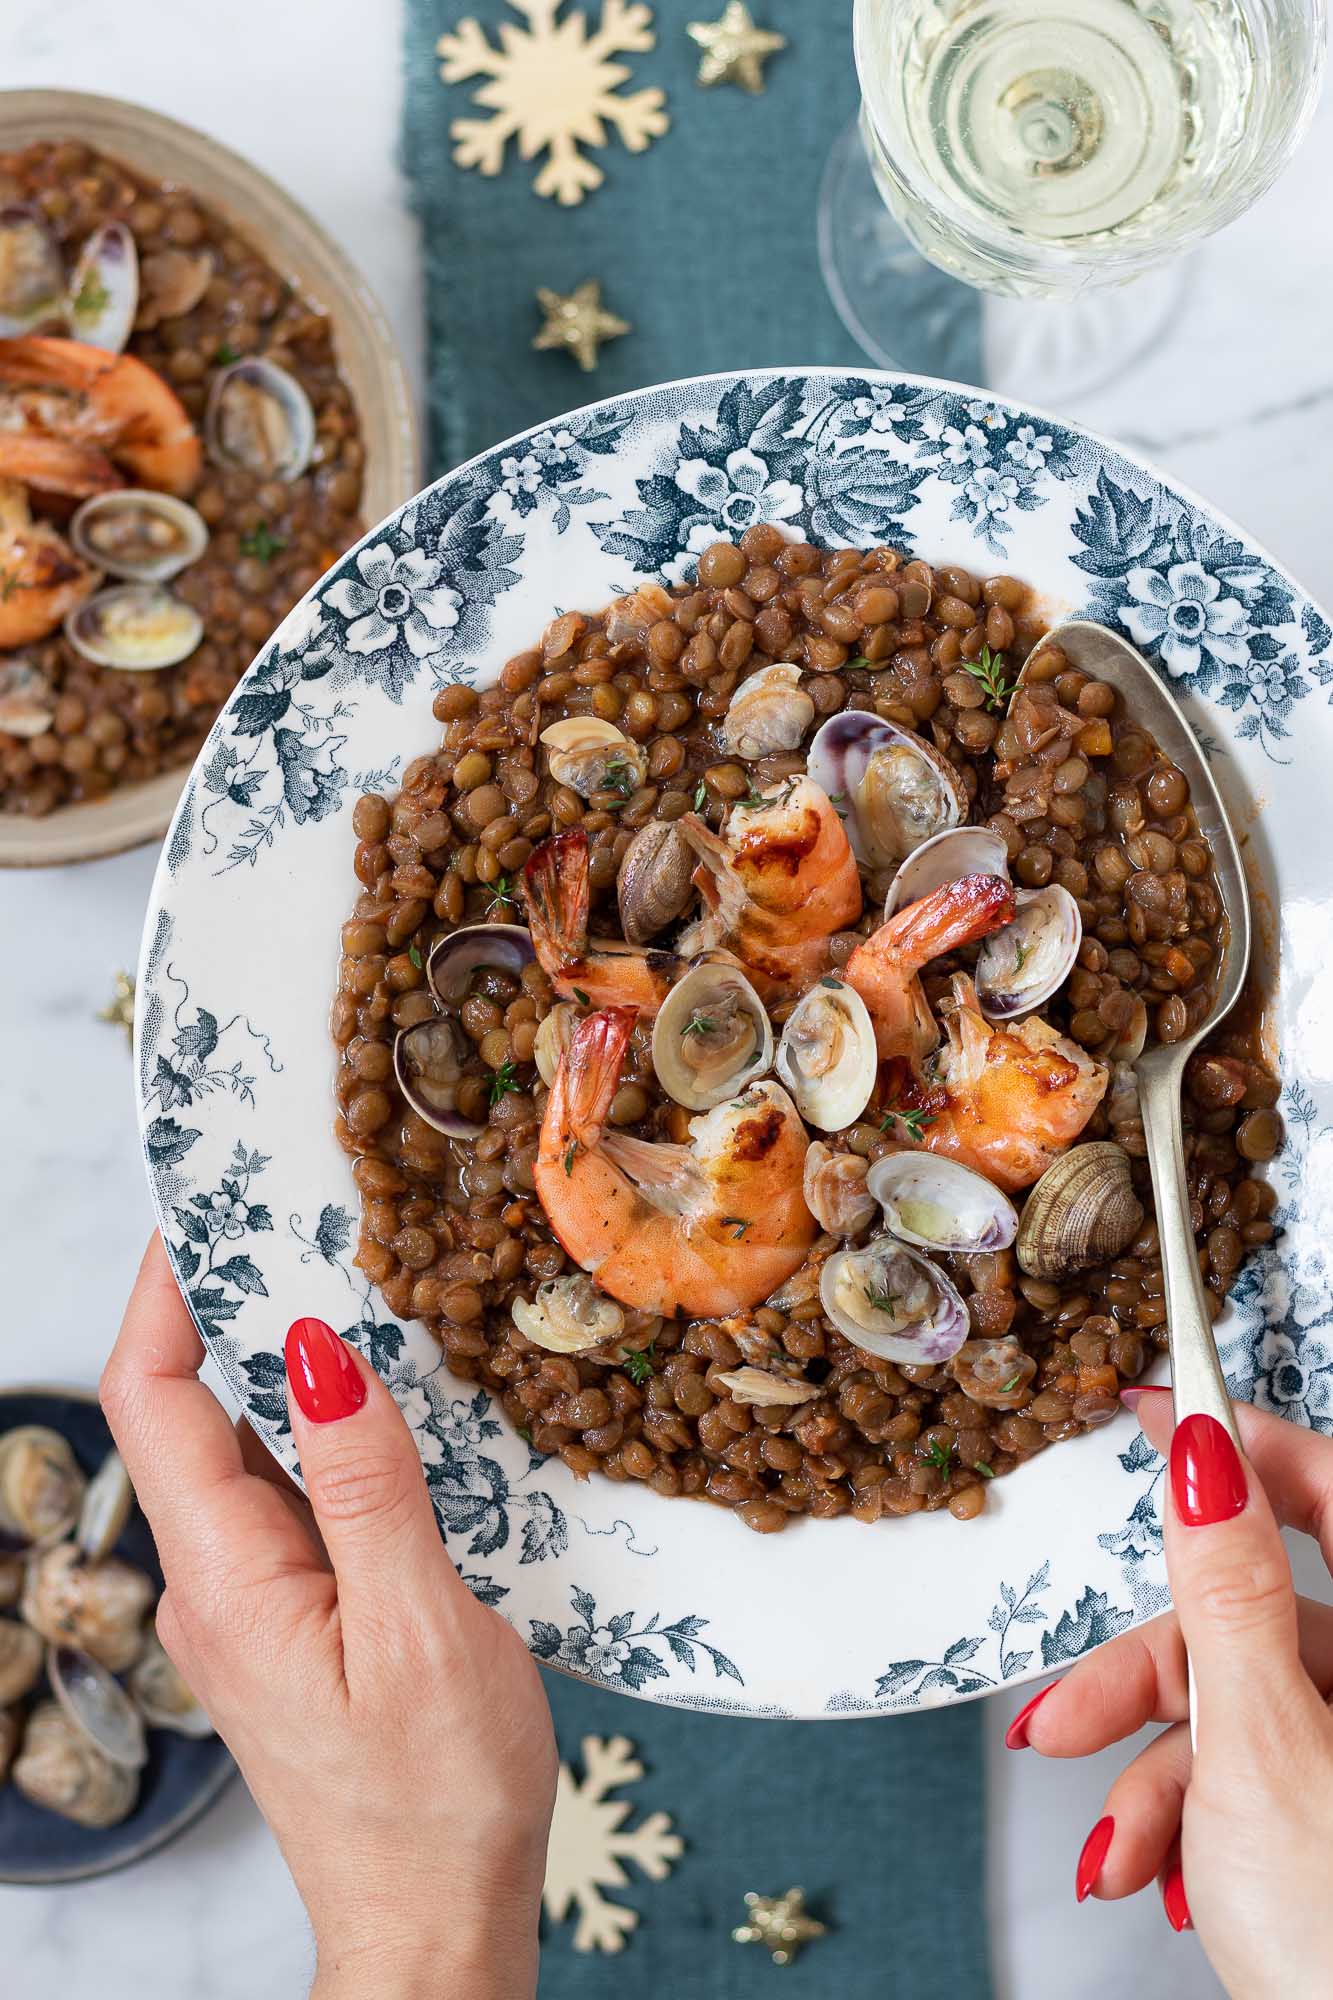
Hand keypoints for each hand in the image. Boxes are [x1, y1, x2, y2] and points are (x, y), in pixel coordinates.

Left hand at [101, 1236, 556, 1999]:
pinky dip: (327, 1426)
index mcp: (229, 1577)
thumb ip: (366, 1486)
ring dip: (286, 1361)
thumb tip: (320, 1352)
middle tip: (305, 1212)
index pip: (155, 1399)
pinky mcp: (299, 1613)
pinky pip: (293, 1493)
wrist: (435, 1923)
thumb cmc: (434, 1799)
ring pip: (246, 1447)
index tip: (208, 1204)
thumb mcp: (417, 1632)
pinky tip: (390, 1401)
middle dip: (232, 1302)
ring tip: (356, 1278)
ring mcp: (256, 1598)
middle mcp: (220, 1579)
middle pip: (191, 1409)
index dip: (164, 1293)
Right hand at [1007, 1388, 1332, 1997]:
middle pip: (1255, 1616)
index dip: (1236, 1437)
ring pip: (1240, 1703)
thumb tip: (1201, 1456)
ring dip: (1154, 1769)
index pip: (1327, 1485)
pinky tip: (1154, 1869)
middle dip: (1147, 1677)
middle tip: (1068, 1717)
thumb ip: (1226, 1591)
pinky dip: (1190, 1816)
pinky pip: (1256, 1771)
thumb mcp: (1260, 1748)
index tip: (1150, 1405)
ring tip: (1115, 1843)